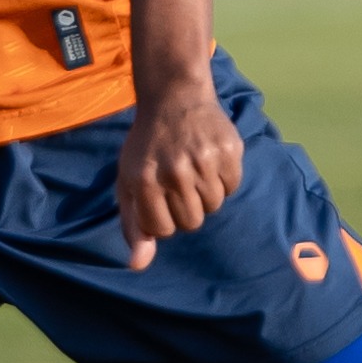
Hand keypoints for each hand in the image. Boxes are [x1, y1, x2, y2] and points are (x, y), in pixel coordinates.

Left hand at [116, 84, 244, 273]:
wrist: (174, 97)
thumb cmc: (148, 145)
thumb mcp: (129, 180)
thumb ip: (133, 224)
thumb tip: (137, 265)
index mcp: (145, 181)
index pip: (163, 230)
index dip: (162, 219)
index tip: (159, 200)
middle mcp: (175, 172)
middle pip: (192, 222)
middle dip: (184, 209)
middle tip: (177, 183)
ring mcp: (204, 160)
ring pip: (214, 206)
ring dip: (204, 195)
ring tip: (193, 169)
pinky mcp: (229, 150)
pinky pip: (232, 186)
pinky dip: (223, 179)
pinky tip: (209, 160)